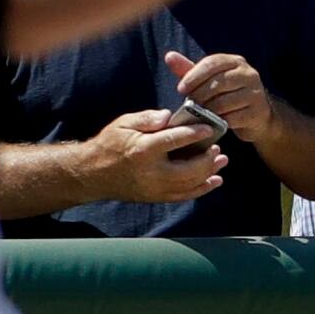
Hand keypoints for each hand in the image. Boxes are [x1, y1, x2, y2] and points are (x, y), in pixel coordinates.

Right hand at [82, 110, 223, 203]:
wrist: (92, 174)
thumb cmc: (109, 144)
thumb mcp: (124, 123)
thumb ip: (148, 118)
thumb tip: (170, 116)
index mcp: (143, 150)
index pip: (175, 141)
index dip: (195, 133)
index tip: (209, 128)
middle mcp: (152, 173)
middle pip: (189, 169)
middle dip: (207, 159)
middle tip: (217, 147)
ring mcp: (155, 189)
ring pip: (190, 185)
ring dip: (210, 173)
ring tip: (221, 161)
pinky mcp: (156, 198)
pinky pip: (184, 196)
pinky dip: (202, 189)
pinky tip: (214, 180)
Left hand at [169, 50, 270, 144]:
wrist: (257, 116)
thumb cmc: (227, 94)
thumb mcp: (209, 80)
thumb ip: (189, 69)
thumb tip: (169, 56)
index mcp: (235, 62)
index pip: (212, 63)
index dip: (194, 76)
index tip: (181, 89)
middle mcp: (249, 74)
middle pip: (217, 83)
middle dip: (199, 95)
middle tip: (189, 105)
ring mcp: (255, 93)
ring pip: (223, 102)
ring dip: (207, 110)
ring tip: (199, 114)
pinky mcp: (257, 113)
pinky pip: (232, 118)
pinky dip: (219, 121)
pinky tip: (213, 123)